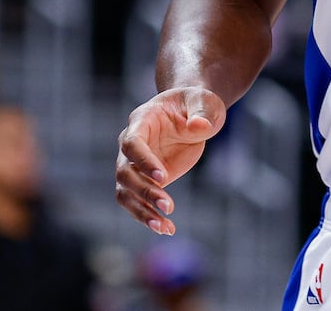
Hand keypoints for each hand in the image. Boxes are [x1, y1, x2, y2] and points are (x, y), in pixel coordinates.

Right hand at [114, 87, 225, 234]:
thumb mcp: (205, 102)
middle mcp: (130, 144)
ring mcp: (135, 164)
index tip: (163, 176)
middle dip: (145, 191)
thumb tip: (199, 127)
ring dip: (142, 211)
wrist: (192, 112)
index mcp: (142, 120)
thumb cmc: (197, 103)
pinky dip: (149, 216)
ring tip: (164, 226)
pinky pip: (138, 202)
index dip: (143, 160)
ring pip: (126, 192)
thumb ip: (202, 112)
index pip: (132, 143)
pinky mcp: (145, 180)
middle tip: (168, 206)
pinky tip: (167, 228)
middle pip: (125, 172)